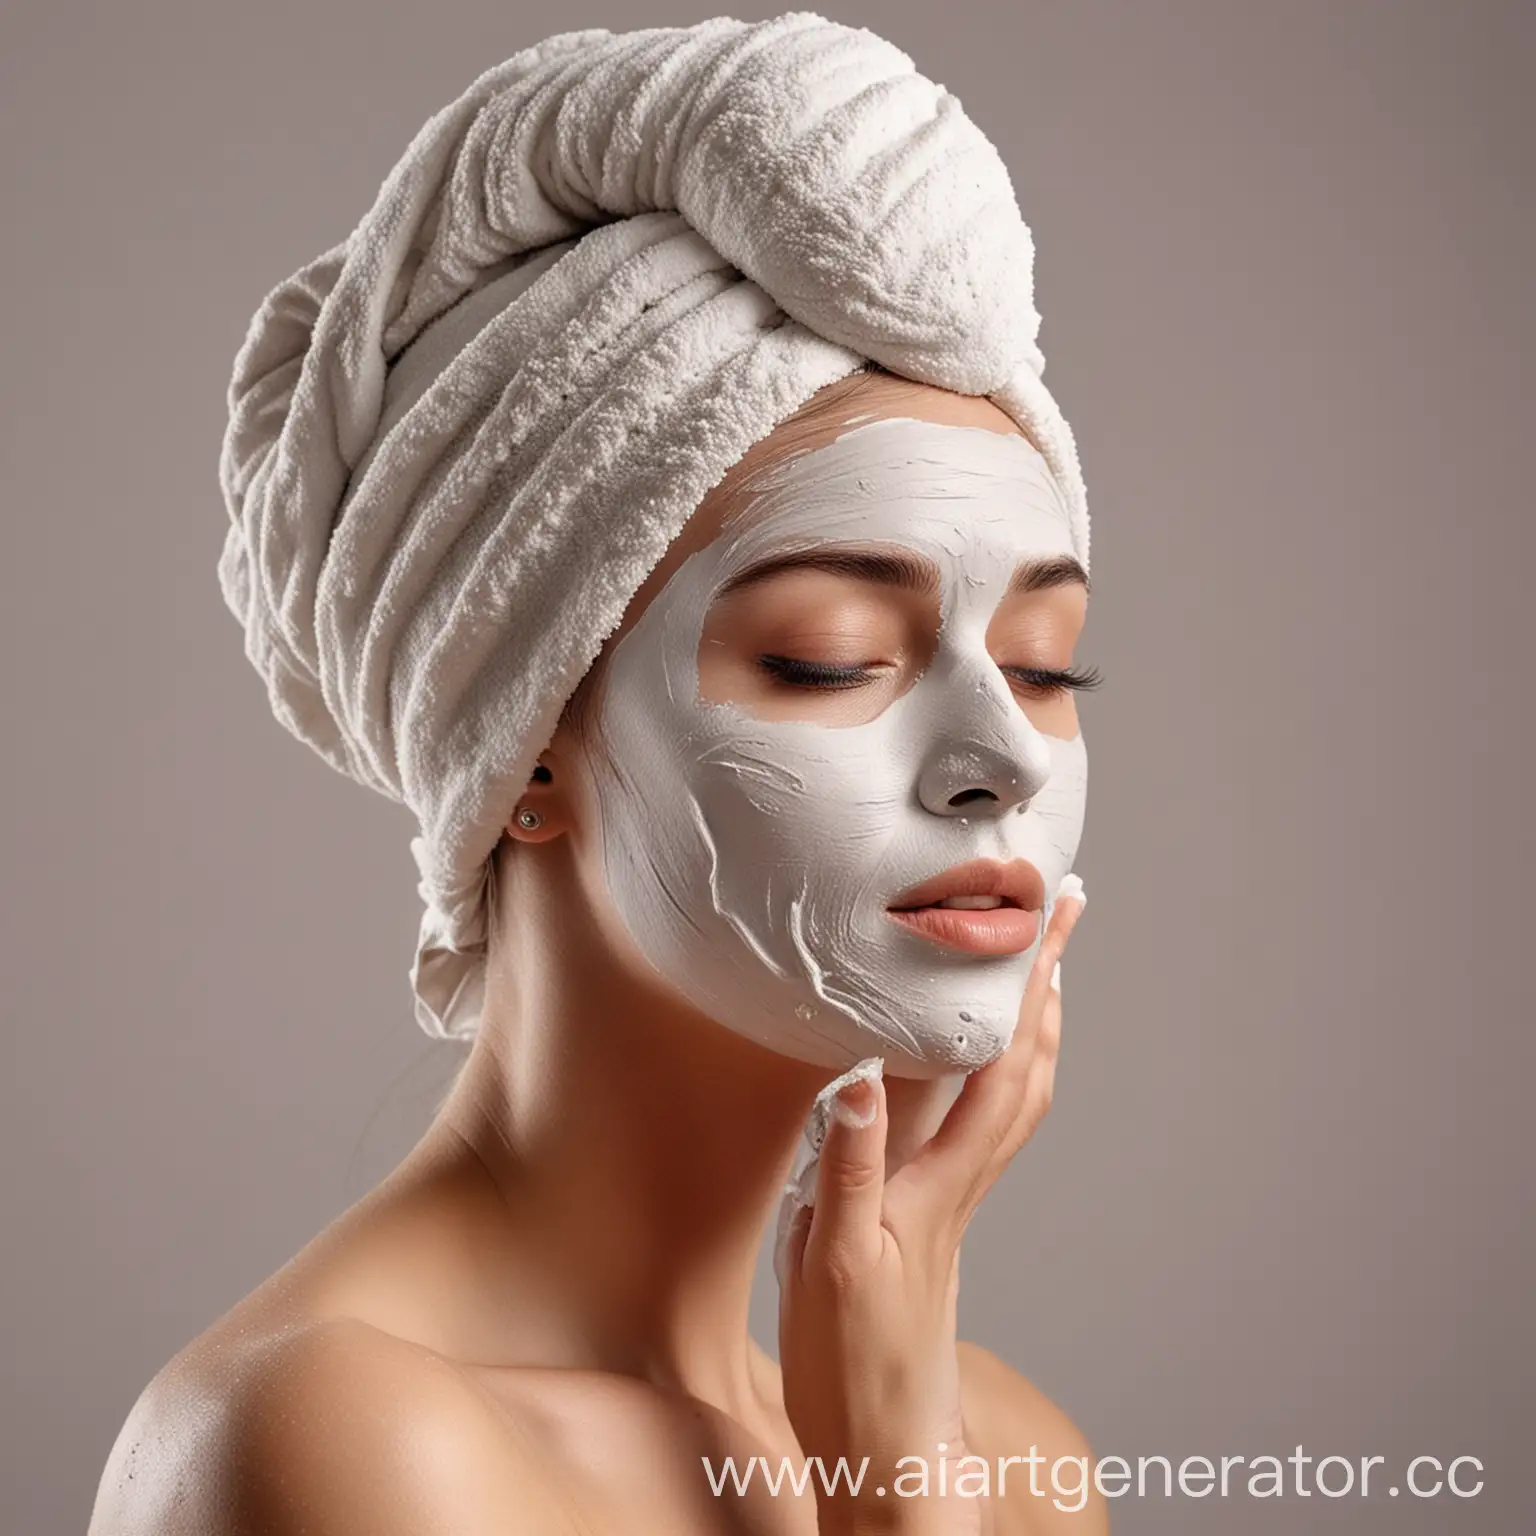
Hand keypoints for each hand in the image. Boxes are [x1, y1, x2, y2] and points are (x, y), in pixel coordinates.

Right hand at [776, 886, 1085, 1535]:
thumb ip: (850, 1165)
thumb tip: (864, 1072)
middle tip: (1066, 908)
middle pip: (1028, 1062)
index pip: (1004, 1062)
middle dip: (1050, 979)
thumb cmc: (856, 1363)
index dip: (1030, 983)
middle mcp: (963, 1178)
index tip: (1052, 913)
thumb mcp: (832, 1258)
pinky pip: (983, 1120)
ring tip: (1039, 963)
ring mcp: (954, 1196)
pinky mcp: (934, 1212)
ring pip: (1015, 1091)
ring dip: (1033, 1017)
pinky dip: (998, 1067)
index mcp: (944, 1180)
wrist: (883, 1445)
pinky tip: (971, 1059)